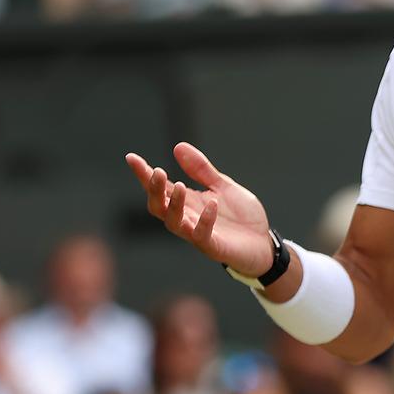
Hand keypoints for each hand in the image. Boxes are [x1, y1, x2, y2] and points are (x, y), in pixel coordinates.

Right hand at [126, 143, 273, 276]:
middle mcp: (187, 218)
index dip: (144, 174)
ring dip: (174, 205)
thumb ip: (201, 170)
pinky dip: (205, 220)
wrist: (263, 244)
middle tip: (157, 172)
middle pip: (158, 207)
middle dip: (154, 190)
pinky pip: (202, 235)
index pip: (160, 188)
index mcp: (187, 203)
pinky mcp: (213, 247)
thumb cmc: (240, 217)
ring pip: (174, 223)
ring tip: (179, 186)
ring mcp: (197, 234)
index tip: (131, 157)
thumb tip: (178, 147)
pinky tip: (212, 204)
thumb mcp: (222, 186)